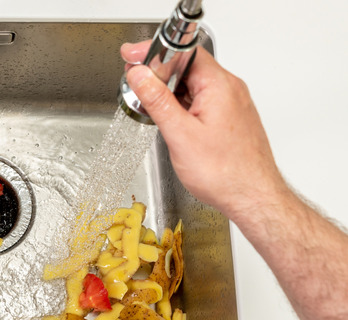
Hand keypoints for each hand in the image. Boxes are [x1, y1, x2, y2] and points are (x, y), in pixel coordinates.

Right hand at [121, 41, 285, 220]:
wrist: (253, 198)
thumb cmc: (225, 173)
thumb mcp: (180, 135)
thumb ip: (157, 101)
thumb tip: (140, 76)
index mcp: (219, 86)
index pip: (185, 53)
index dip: (155, 54)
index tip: (133, 58)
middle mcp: (230, 90)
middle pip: (188, 68)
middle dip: (159, 75)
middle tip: (136, 87)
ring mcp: (232, 104)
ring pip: (194, 86)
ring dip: (170, 94)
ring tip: (152, 110)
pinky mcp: (230, 118)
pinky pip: (203, 101)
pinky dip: (183, 106)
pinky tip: (172, 123)